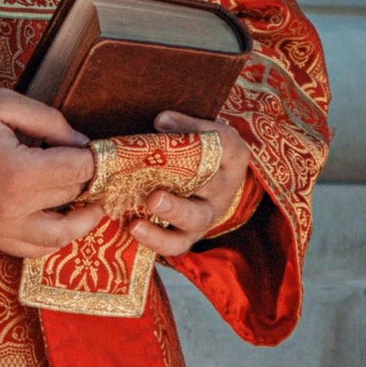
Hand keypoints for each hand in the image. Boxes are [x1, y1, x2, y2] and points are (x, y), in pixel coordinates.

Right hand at [0, 89, 100, 257]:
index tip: (93, 149)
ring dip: (81, 220)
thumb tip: (82, 144)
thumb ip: (50, 121)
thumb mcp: (3, 104)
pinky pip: (33, 250)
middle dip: (85, 180)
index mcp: (17, 172)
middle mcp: (11, 208)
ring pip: (59, 236)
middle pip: (71, 197)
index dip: (92, 157)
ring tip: (91, 203)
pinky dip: (53, 239)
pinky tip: (61, 220)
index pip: (78, 171)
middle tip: (87, 165)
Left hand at [125, 113, 256, 261]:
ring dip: (167, 220)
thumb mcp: (196, 131)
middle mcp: (224, 189)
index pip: (225, 144)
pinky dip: (155, 240)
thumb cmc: (197, 148)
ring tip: (138, 222)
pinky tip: (133, 228)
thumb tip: (162, 122)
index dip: (198, 133)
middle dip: (183, 191)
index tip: (163, 122)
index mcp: (232, 156)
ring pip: (194, 222)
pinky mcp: (190, 234)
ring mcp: (207, 215)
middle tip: (154, 197)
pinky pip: (177, 244)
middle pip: (211, 190)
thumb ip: (182, 125)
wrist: (204, 174)